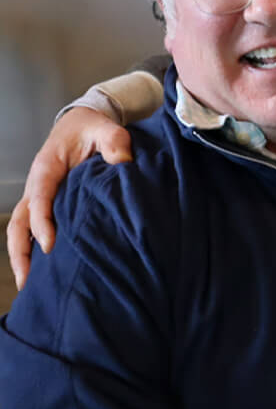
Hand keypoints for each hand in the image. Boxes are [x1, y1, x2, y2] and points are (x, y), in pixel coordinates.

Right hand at [7, 108, 131, 289]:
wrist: (82, 123)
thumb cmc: (92, 128)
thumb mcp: (107, 129)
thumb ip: (115, 142)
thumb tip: (123, 162)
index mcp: (47, 168)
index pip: (39, 199)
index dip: (42, 222)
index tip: (50, 245)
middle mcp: (36, 185)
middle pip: (19, 221)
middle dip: (21, 250)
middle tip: (28, 279)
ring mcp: (38, 196)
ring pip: (20, 229)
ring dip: (21, 255)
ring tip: (28, 284)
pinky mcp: (46, 203)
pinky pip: (31, 228)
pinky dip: (31, 248)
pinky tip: (42, 271)